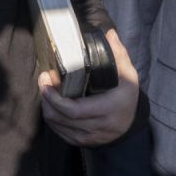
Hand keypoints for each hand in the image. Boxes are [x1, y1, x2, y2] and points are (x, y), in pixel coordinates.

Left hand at [39, 29, 139, 145]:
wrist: (131, 124)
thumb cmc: (127, 97)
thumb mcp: (129, 75)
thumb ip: (119, 54)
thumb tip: (109, 34)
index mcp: (108, 108)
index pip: (74, 110)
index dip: (55, 98)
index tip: (47, 79)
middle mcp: (98, 126)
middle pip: (62, 118)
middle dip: (47, 99)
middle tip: (43, 81)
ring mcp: (89, 136)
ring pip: (58, 126)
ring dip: (47, 108)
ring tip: (45, 90)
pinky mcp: (83, 142)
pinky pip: (60, 133)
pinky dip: (52, 119)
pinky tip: (51, 105)